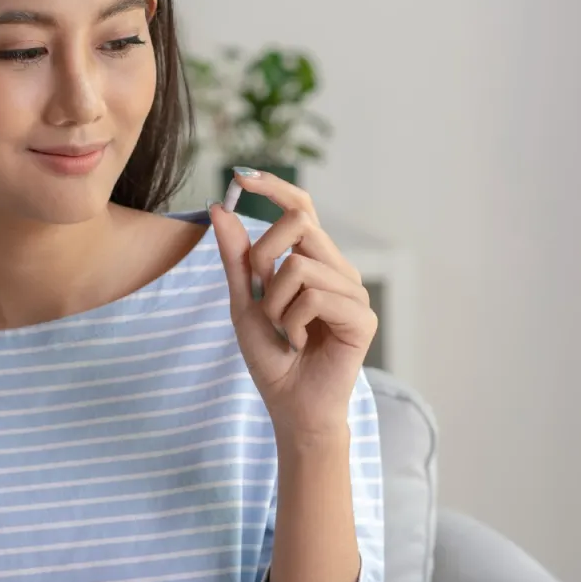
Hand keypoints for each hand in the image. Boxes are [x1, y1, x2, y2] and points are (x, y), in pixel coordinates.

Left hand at [209, 169, 376, 440]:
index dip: (275, 187)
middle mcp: (338, 269)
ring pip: (300, 266)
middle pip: (299, 223)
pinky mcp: (362, 317)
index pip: (302, 207)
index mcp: (314, 260)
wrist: (290, 406)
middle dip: (263, 256)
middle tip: (260, 297)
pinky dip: (293, 324)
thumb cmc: (272, 357)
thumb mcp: (244, 302)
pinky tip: (301, 343)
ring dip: (275, 304)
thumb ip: (236, 257)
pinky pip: (314, 297)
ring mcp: (354, 292)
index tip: (242, 175)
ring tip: (285, 331)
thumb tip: (219, 207)